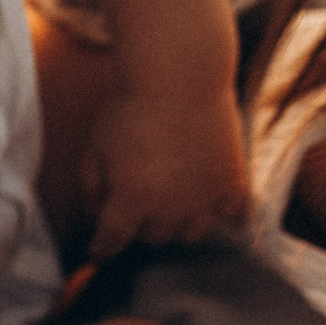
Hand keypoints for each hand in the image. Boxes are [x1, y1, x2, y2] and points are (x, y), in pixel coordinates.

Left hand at [80, 82, 249, 260]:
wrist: (181, 73)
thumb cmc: (131, 104)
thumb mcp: (97, 141)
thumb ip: (92, 180)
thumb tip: (97, 210)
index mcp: (132, 197)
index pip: (112, 240)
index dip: (102, 247)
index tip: (99, 251)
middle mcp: (171, 206)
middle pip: (152, 238)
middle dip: (140, 225)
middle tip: (137, 204)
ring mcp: (206, 197)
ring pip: (190, 236)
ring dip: (177, 225)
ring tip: (171, 205)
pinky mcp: (233, 183)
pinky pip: (233, 218)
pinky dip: (223, 217)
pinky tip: (212, 207)